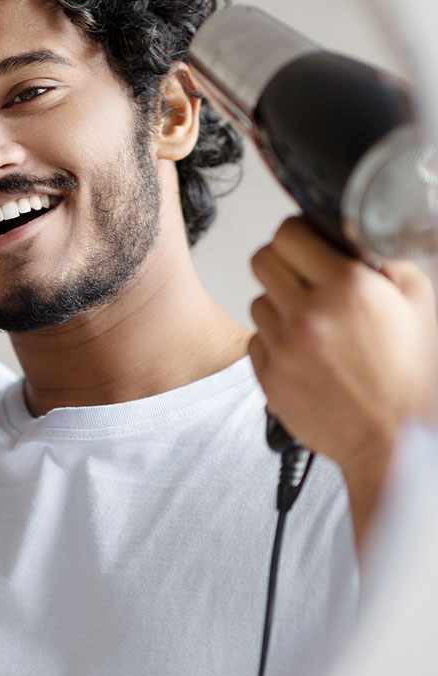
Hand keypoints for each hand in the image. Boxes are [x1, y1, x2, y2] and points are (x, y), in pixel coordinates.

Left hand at [248, 217, 437, 546]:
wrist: (394, 441)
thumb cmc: (411, 380)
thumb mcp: (420, 307)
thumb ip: (388, 263)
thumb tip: (354, 240)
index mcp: (348, 289)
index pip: (289, 233)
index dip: (297, 233)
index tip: (304, 241)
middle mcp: (310, 314)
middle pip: (262, 260)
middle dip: (283, 263)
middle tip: (303, 277)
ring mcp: (284, 346)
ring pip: (258, 300)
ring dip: (279, 305)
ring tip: (313, 324)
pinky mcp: (267, 374)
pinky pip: (255, 339)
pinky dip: (274, 341)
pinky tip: (304, 352)